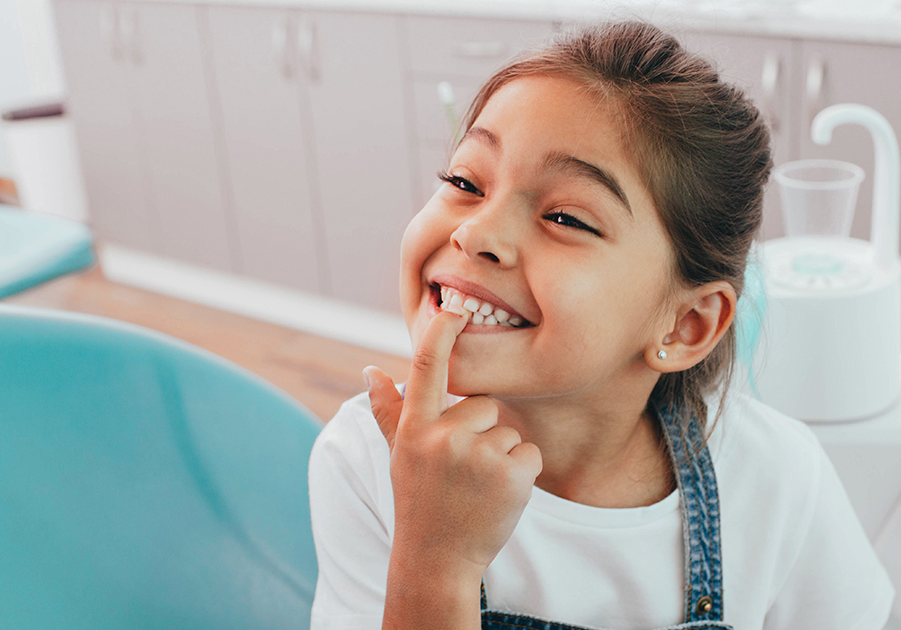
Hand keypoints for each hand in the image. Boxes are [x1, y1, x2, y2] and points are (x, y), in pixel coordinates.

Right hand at [364, 309, 542, 576]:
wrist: (438, 561)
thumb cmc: (419, 502)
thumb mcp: (399, 456)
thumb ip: (388, 411)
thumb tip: (371, 370)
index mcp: (415, 428)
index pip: (426, 367)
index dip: (441, 332)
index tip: (453, 306)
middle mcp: (443, 437)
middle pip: (484, 405)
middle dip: (481, 432)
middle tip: (462, 472)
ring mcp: (477, 456)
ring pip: (508, 431)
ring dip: (501, 457)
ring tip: (477, 488)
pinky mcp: (510, 475)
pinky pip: (530, 453)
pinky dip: (522, 474)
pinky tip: (498, 497)